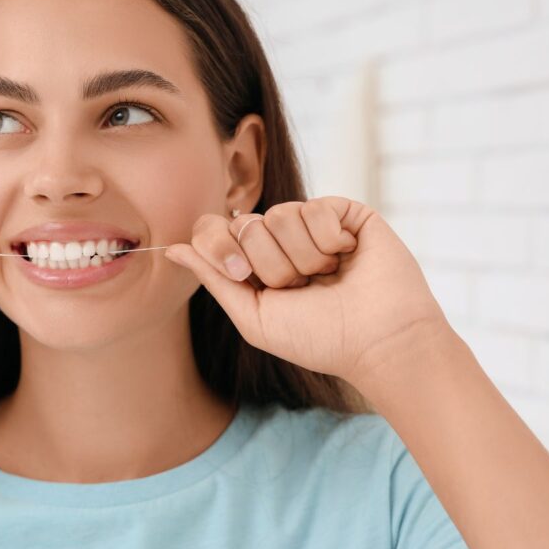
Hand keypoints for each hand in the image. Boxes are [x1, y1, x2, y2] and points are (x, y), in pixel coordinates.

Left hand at [164, 196, 449, 386]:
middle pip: (244, 223)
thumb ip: (213, 279)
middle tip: (301, 286)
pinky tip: (348, 257)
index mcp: (255, 263)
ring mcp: (313, 224)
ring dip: (303, 257)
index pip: (215, 229)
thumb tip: (170, 249)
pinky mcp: (344, 213)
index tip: (243, 275)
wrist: (377, 341)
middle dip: (270, 264)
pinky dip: (329, 240)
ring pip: (279, 214)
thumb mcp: (252, 316)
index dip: (221, 246)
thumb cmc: (318, 338)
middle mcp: (281, 240)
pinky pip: (314, 207)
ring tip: (329, 277)